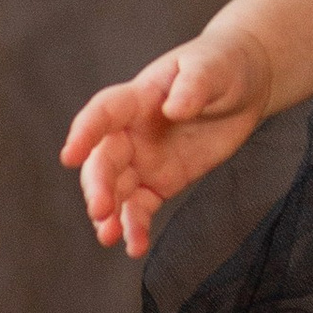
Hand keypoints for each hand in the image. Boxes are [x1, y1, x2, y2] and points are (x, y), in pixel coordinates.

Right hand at [61, 29, 274, 258]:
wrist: (244, 84)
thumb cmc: (220, 65)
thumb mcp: (211, 68)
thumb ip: (193, 86)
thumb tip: (174, 108)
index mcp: (138, 98)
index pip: (104, 113)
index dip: (85, 133)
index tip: (69, 156)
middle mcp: (132, 131)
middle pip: (104, 160)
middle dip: (99, 185)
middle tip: (100, 210)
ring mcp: (144, 158)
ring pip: (116, 190)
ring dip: (110, 214)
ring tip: (110, 237)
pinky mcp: (161, 181)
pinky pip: (140, 207)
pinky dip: (135, 227)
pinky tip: (134, 247)